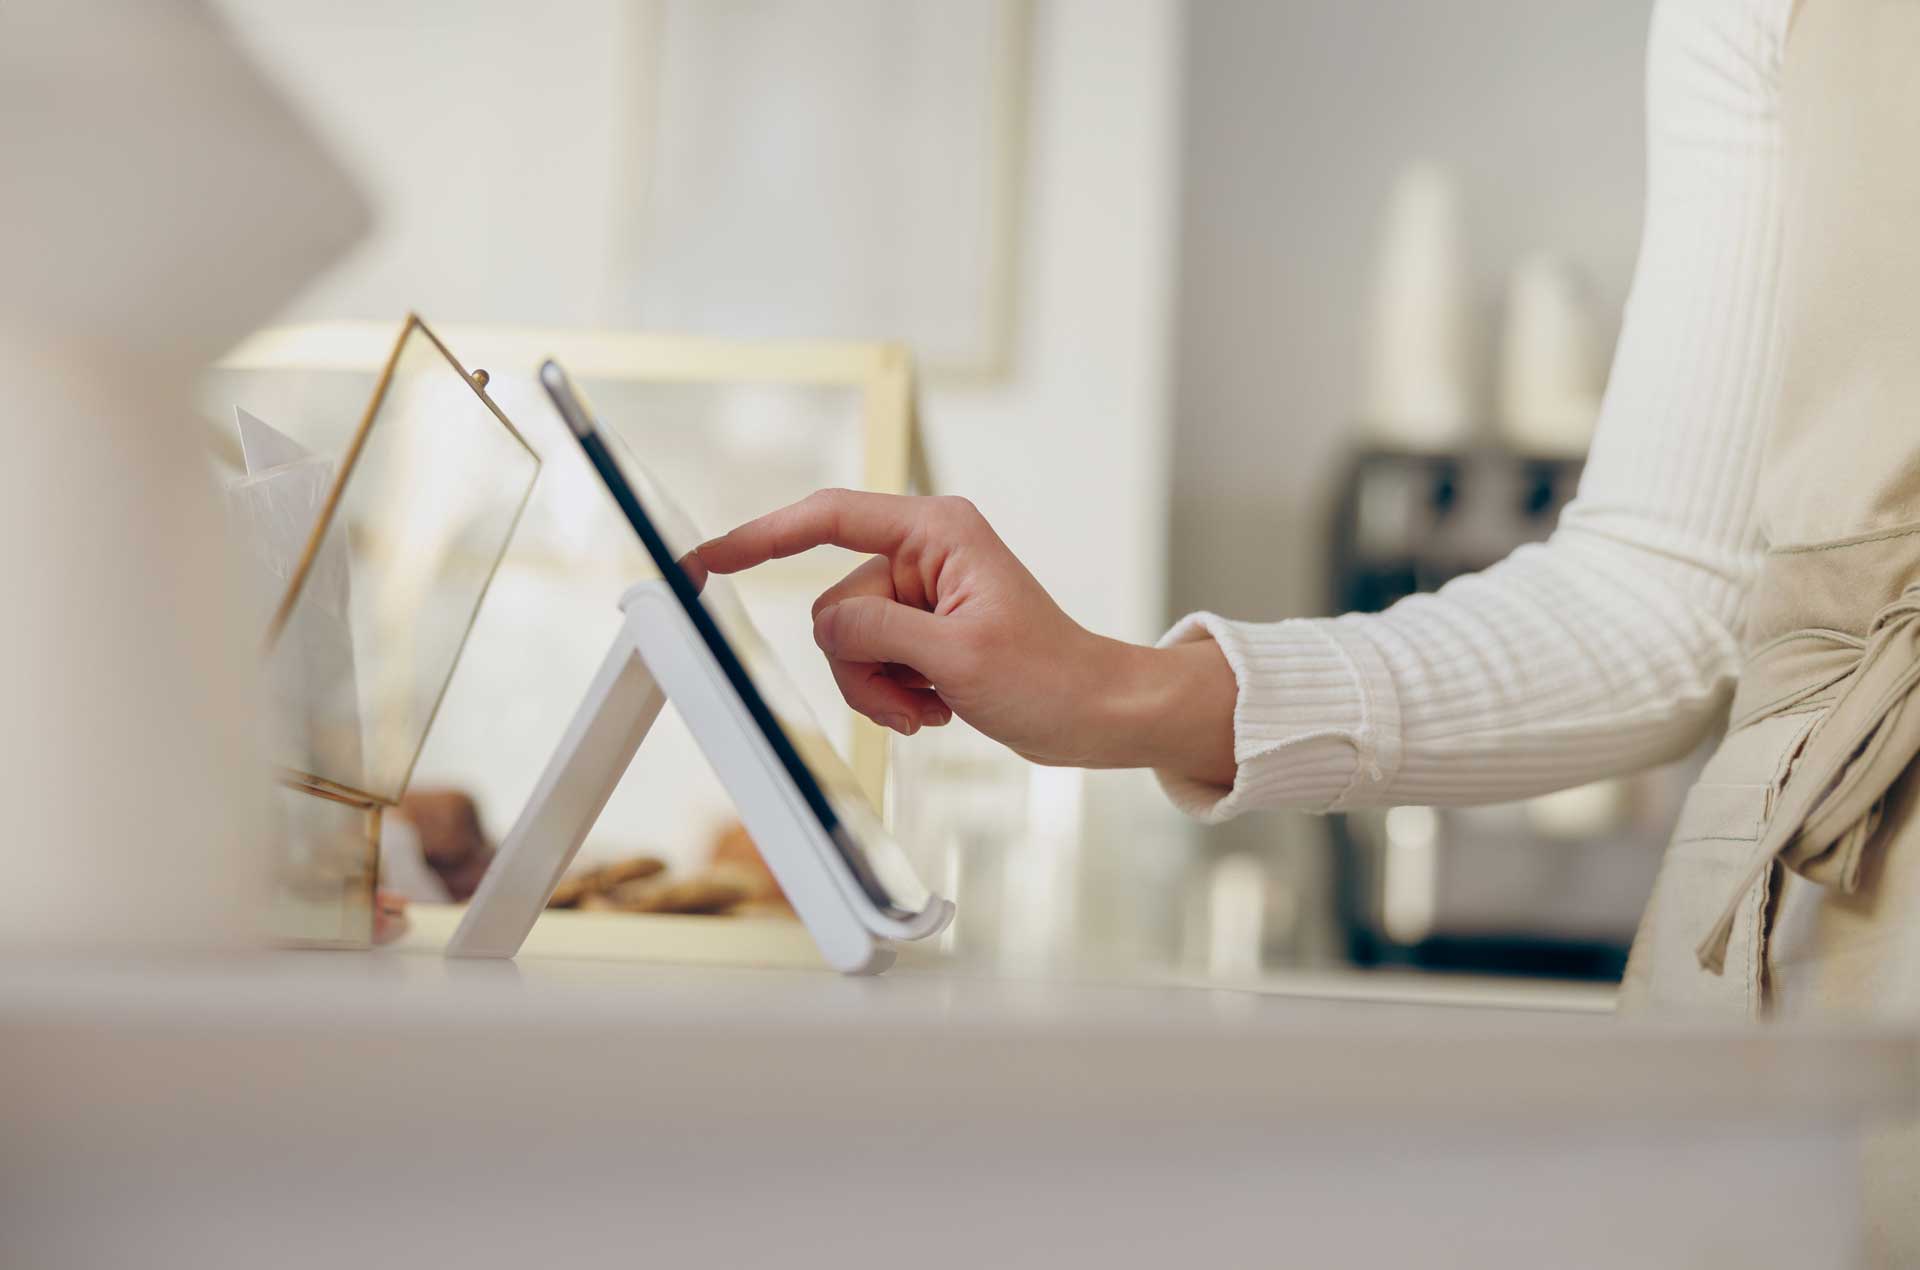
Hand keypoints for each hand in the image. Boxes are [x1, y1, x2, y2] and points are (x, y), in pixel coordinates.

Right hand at [695, 490, 1236, 785]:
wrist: (1095, 715)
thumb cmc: (1050, 678)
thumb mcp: (957, 657)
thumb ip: (878, 631)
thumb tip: (825, 625)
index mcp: (937, 531)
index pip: (827, 519)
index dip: (761, 537)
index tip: (707, 559)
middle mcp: (923, 553)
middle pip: (835, 605)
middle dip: (863, 665)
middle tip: (916, 699)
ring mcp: (920, 595)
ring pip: (847, 644)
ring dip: (881, 689)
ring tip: (933, 706)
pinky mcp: (921, 632)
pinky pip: (869, 664)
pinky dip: (893, 696)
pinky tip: (938, 708)